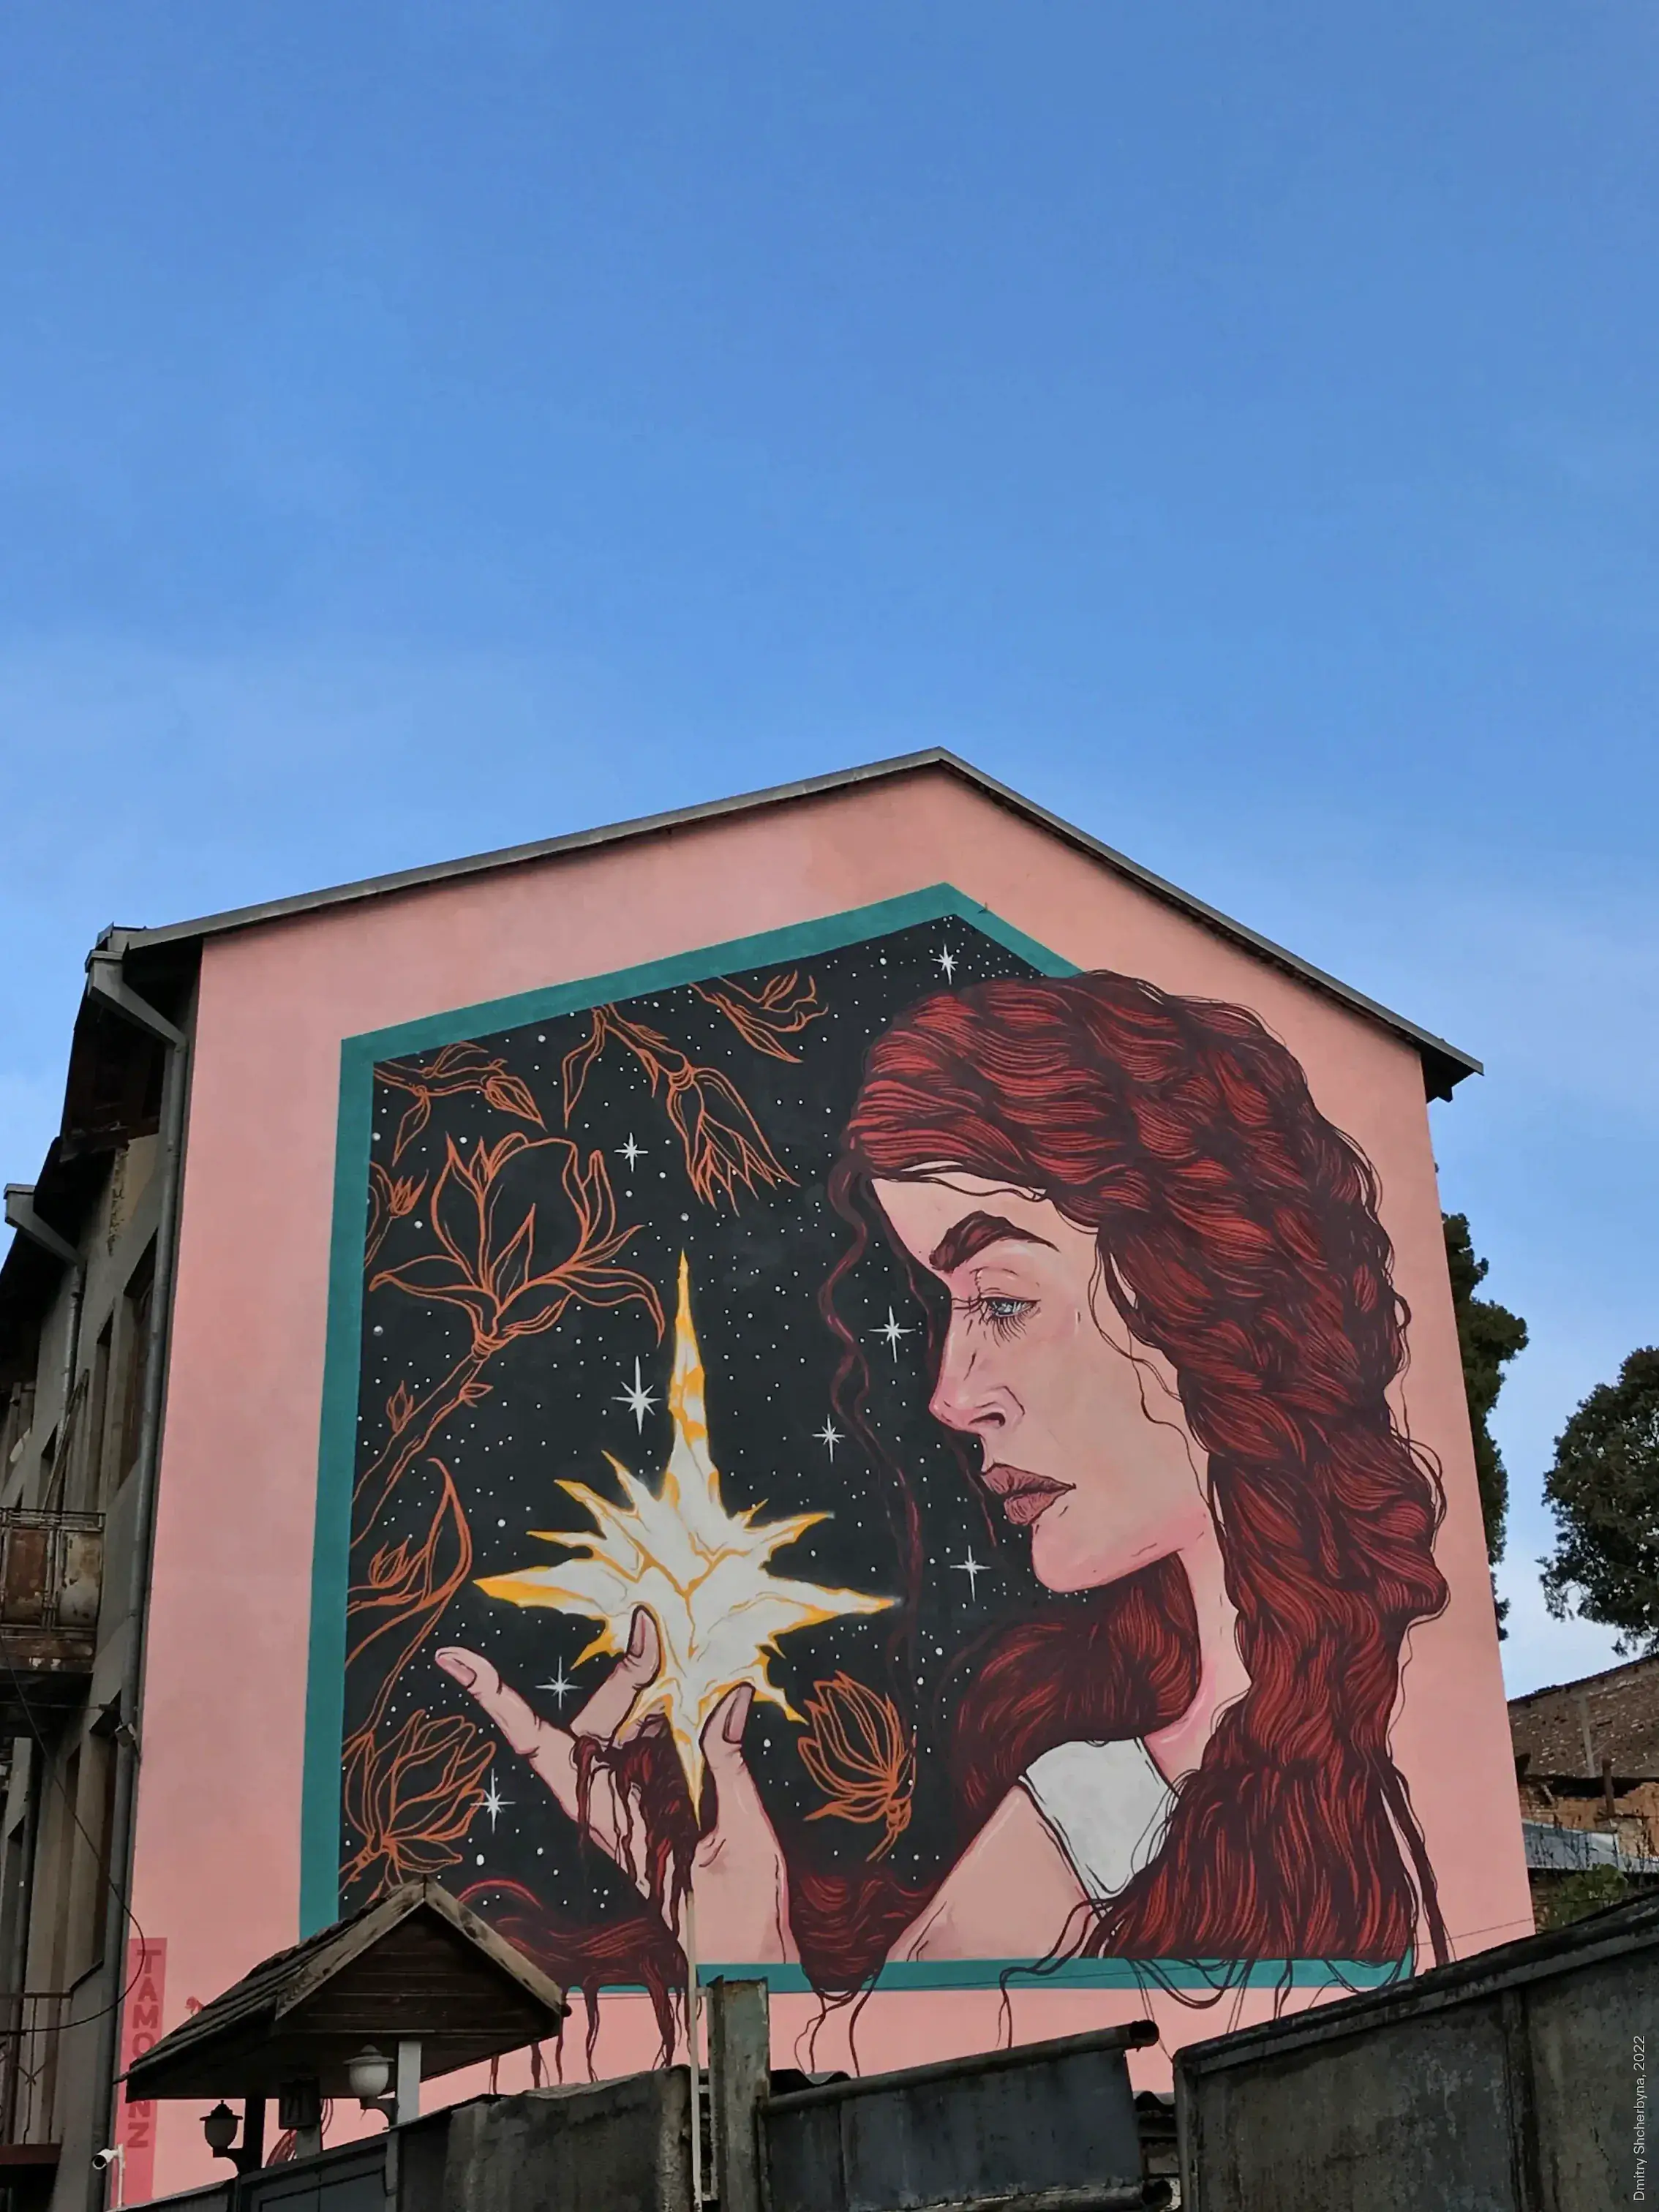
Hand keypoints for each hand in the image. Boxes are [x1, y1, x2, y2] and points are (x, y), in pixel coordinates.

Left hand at [435, 1609, 793, 1961]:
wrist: (744, 1965)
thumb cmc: (738, 1916)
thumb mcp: (740, 1838)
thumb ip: (727, 1766)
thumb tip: (728, 1696)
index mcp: (609, 1813)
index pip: (539, 1743)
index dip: (496, 1700)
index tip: (455, 1659)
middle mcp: (609, 1803)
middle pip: (590, 1721)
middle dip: (622, 1670)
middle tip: (646, 1622)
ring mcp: (631, 1803)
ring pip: (623, 1729)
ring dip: (644, 1690)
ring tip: (662, 1650)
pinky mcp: (656, 1805)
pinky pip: (648, 1747)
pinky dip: (666, 1717)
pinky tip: (698, 1702)